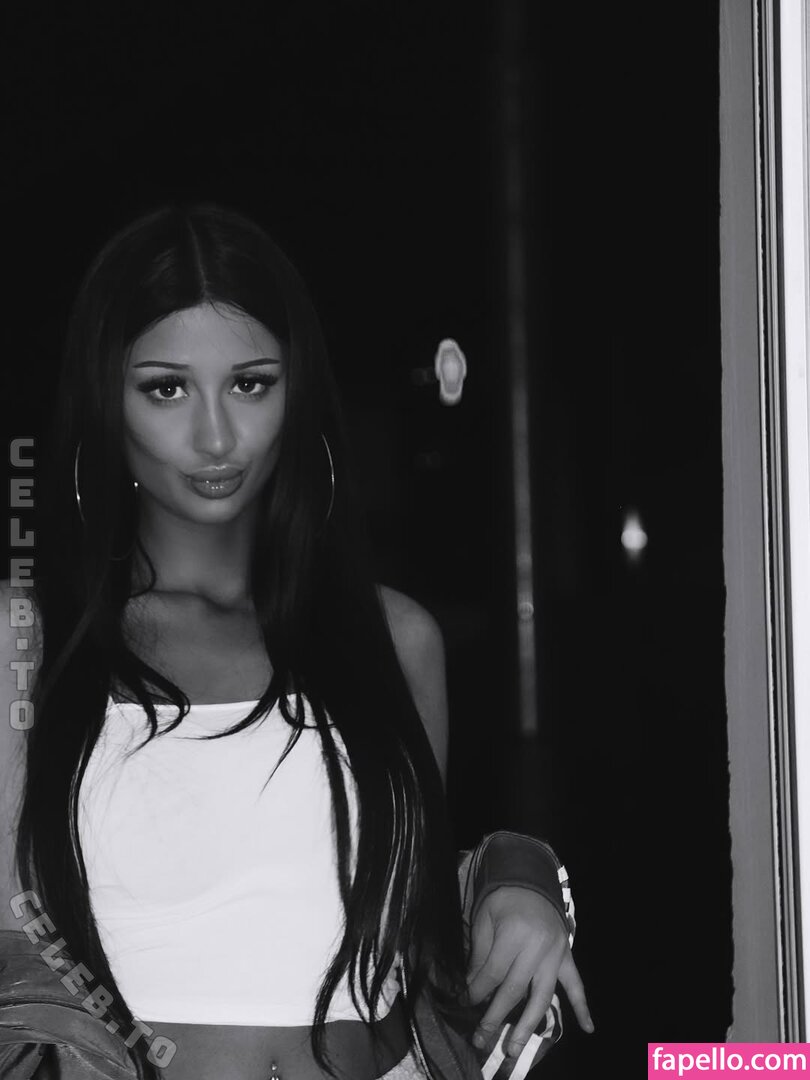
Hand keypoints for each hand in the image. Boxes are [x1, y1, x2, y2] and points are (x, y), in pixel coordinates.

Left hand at [466, 886, 593, 1060]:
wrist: (530, 879)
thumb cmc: (502, 899)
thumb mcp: (484, 919)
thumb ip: (480, 954)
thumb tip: (474, 988)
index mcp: (514, 934)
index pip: (493, 973)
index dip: (476, 992)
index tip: (465, 1004)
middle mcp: (538, 947)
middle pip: (515, 990)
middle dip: (495, 1017)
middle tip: (480, 1040)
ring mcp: (556, 954)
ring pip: (543, 996)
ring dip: (528, 1024)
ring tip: (514, 1048)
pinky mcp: (567, 956)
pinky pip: (576, 984)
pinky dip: (583, 1006)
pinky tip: (588, 1028)